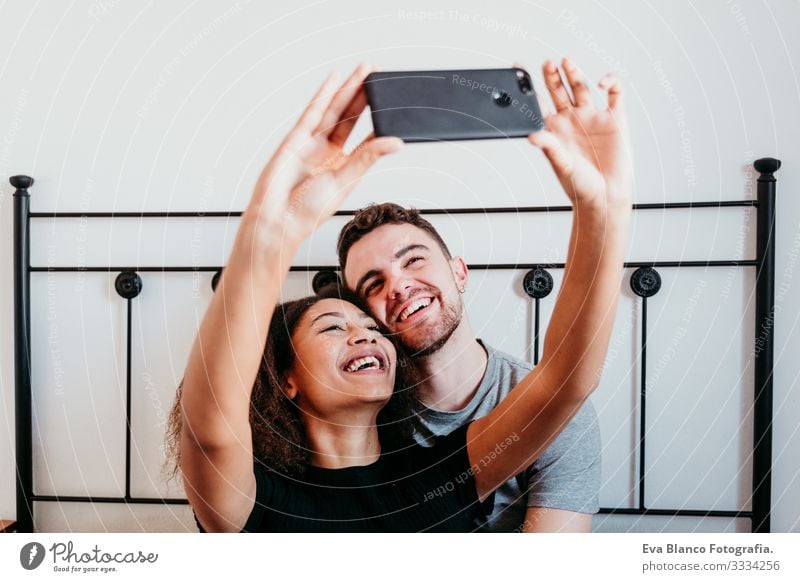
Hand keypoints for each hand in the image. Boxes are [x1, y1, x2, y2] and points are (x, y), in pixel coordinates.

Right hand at [245, 64, 402, 246]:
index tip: (395, 105)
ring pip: (335, 110)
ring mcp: (313, 143)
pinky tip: (335, 79)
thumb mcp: (345, 180)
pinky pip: (313, 111)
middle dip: (366, 95)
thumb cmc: (309, 210)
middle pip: (352, 118)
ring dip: (349, 89)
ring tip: (365, 70)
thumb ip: (368, 157)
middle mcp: (330, 152)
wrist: (278, 219)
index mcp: (346, 167)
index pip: (367, 138)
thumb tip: (396, 143)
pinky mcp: (296, 137)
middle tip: (380, 75)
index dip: (380, 120)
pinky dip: (324, 94)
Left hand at [528, 57, 632, 209]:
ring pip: (581, 87)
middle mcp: (571, 120)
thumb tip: (532, 135)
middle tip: (546, 63)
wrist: (606, 197)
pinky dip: (610, 82)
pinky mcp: (615, 118)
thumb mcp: (561, 164)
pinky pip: (615, 93)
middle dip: (552, 76)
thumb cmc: (579, 185)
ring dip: (574, 73)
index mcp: (554, 130)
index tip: (517, 70)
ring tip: (566, 61)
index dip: (528, 88)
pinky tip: (602, 83)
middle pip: (559, 90)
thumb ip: (549, 147)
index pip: (538, 103)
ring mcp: (592, 117)